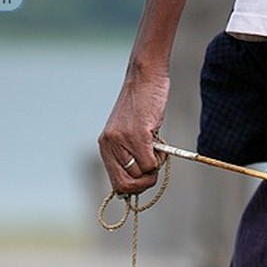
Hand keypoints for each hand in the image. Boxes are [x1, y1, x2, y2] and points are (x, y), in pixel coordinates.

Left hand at [98, 74, 169, 195]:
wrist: (145, 77)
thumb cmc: (141, 106)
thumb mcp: (128, 133)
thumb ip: (127, 155)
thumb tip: (137, 183)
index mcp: (105, 147)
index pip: (116, 185)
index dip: (132, 189)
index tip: (144, 180)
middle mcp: (110, 145)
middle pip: (128, 185)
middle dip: (144, 184)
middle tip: (153, 169)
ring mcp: (123, 141)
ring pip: (141, 175)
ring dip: (154, 167)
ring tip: (156, 147)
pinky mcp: (138, 135)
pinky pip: (150, 164)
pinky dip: (160, 159)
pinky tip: (160, 143)